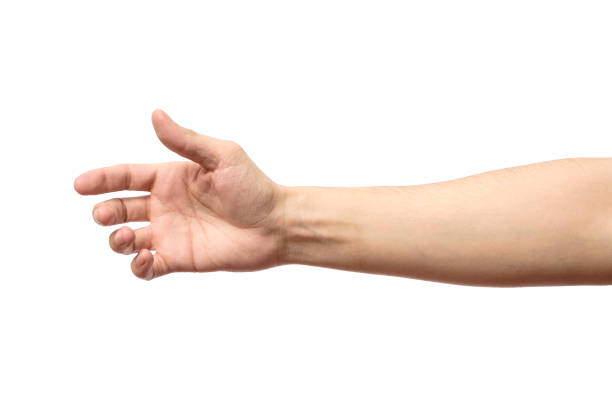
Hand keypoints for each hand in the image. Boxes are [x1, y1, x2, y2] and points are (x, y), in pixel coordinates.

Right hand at [74, 110, 285, 279]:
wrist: (276, 225)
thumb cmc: (253, 187)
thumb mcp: (222, 156)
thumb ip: (186, 140)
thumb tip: (155, 114)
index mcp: (171, 178)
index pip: (126, 176)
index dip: (101, 180)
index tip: (80, 186)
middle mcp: (166, 205)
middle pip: (120, 208)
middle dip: (105, 212)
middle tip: (105, 216)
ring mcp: (171, 233)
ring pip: (127, 239)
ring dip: (117, 240)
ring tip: (129, 238)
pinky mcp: (180, 259)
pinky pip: (149, 267)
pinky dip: (138, 266)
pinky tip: (146, 258)